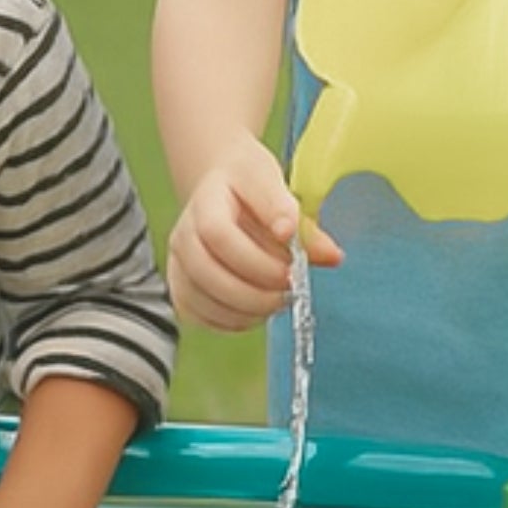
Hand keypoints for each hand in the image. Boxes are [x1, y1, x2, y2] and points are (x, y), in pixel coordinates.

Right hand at [165, 139, 334, 332]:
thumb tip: (329, 255)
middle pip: (205, 273)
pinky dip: (231, 321)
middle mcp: (183, 236)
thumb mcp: (277, 186)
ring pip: (200, 301)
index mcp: (205, 203)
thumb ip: (302, 221)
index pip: (217, 234)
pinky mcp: (180, 289)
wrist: (222, 187)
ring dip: (246, 310)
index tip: (292, 265)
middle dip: (254, 291)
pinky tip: (257, 309)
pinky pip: (198, 317)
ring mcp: (178, 265)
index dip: (255, 258)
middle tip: (289, 290)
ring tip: (277, 300)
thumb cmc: (250, 186)